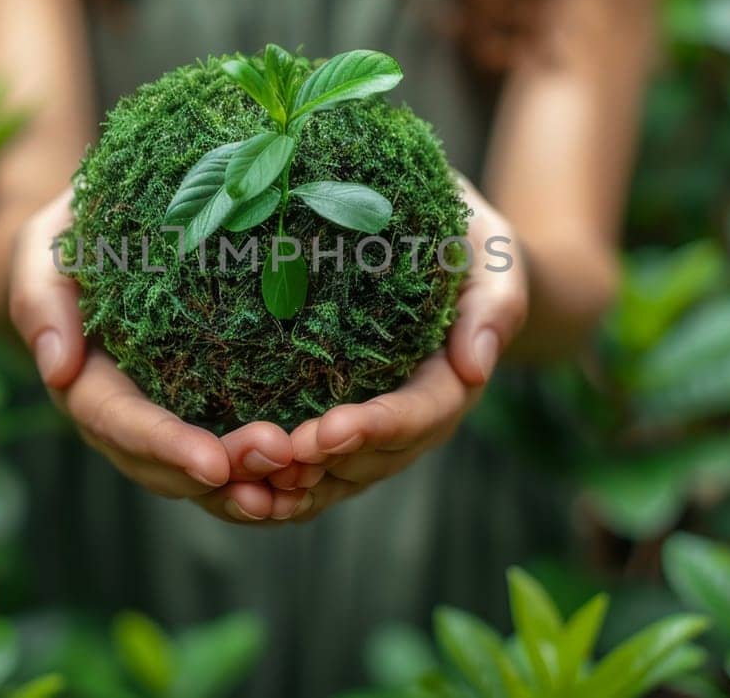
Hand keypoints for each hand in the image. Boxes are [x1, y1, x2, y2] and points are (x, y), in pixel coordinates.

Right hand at [6, 190, 312, 522]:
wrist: (111, 224)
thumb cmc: (75, 229)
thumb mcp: (45, 246)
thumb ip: (41, 297)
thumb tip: (57, 368)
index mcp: (83, 380)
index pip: (119, 423)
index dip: (164, 445)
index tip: (213, 463)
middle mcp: (124, 413)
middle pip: (165, 463)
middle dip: (220, 473)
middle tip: (279, 461)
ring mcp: (166, 414)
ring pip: (202, 471)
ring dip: (249, 483)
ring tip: (300, 481)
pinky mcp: (207, 403)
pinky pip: (231, 451)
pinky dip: (265, 472)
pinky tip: (310, 471)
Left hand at [270, 181, 528, 520]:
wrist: (444, 249)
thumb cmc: (466, 241)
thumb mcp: (490, 255)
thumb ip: (493, 304)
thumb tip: (476, 366)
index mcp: (453, 380)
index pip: (419, 413)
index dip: (376, 427)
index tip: (329, 430)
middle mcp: (415, 418)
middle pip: (374, 459)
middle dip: (325, 464)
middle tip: (275, 458)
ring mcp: (375, 430)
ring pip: (338, 477)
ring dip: (295, 487)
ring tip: (248, 485)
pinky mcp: (338, 427)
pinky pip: (311, 470)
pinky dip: (277, 486)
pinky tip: (236, 488)